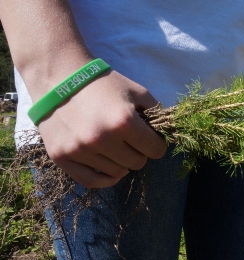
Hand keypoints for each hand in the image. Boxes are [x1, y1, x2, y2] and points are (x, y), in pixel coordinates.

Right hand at [37, 70, 167, 188]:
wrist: (58, 78)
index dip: (157, 143)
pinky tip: (110, 167)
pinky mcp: (62, 157)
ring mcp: (80, 150)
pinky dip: (105, 179)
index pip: (156, 150)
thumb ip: (157, 112)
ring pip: (117, 172)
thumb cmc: (103, 83)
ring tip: (115, 146)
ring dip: (121, 162)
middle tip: (130, 140)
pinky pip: (91, 181)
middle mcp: (102, 139)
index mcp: (124, 121)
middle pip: (138, 163)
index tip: (150, 137)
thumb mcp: (137, 91)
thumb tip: (170, 132)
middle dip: (139, 151)